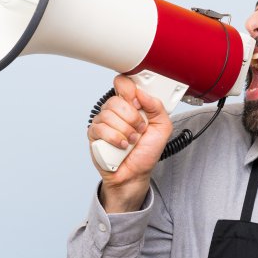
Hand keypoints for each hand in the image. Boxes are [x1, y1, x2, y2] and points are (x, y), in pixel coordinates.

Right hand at [88, 75, 172, 212]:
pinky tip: (121, 146)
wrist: (136, 174)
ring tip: (131, 141)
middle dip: (132, 118)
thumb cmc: (146, 151)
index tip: (138, 104)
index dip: (130, 91)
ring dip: (125, 131)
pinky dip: (115, 138)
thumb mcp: (163, 127)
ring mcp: (103, 122)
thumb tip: (141, 93)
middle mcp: (115, 111)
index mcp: (131, 104)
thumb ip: (156, 106)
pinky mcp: (94, 134)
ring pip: (108, 114)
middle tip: (139, 130)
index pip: (123, 83)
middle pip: (116, 100)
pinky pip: (100, 128)